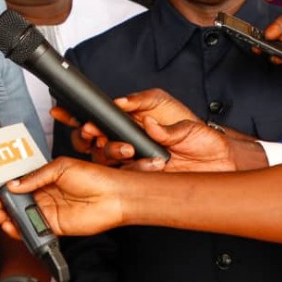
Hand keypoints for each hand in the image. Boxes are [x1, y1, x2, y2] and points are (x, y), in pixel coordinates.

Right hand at [0, 158, 126, 237]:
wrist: (114, 196)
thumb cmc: (94, 177)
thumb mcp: (60, 168)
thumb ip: (36, 177)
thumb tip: (14, 184)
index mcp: (45, 178)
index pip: (20, 183)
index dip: (5, 186)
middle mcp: (45, 195)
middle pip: (17, 201)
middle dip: (2, 203)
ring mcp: (49, 211)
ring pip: (22, 216)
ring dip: (8, 216)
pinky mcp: (55, 227)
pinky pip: (34, 229)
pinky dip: (21, 230)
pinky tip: (11, 226)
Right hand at [52, 89, 238, 171]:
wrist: (219, 163)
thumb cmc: (200, 136)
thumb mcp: (175, 110)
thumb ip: (147, 104)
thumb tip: (124, 104)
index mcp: (130, 120)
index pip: (98, 115)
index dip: (76, 114)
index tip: (62, 110)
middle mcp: (125, 139)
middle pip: (90, 137)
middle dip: (86, 134)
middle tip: (93, 131)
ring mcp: (130, 159)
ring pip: (102, 156)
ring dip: (108, 150)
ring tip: (127, 148)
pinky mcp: (137, 176)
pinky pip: (120, 174)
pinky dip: (124, 168)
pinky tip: (138, 161)